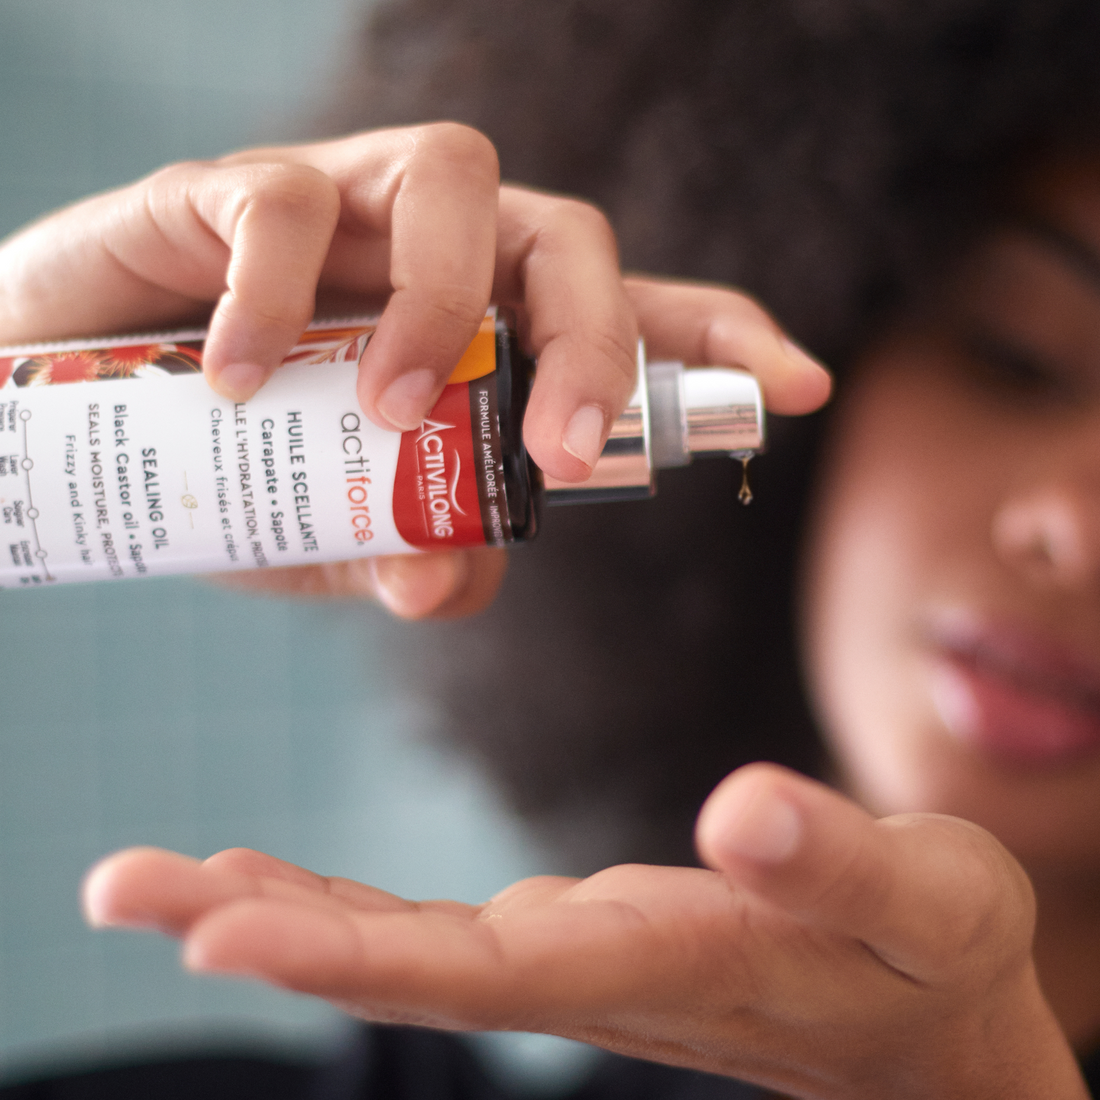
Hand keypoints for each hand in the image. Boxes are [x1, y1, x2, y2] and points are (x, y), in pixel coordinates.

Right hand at [0, 125, 829, 616]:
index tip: (797, 387)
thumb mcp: (339, 536)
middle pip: (567, 234)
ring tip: (386, 410)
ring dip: (439, 304)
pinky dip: (274, 293)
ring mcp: (349, 210)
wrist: (77, 411)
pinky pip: (283, 201)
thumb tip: (450, 585)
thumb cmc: (233, 470)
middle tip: (550, 449)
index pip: (634, 312)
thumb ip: (411, 555)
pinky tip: (235, 383)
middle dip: (587, 337)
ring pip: (451, 178)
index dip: (720, 340)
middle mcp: (442, 253)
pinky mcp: (240, 190)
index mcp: (488, 332)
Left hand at [82, 764, 1085, 1099]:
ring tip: (155, 886)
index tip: (225, 926)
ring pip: (405, 947)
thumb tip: (745, 812)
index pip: (493, 968)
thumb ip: (842, 864)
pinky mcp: (579, 938)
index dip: (354, 951)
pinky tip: (266, 887)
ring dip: (273, 914)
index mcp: (676, 961)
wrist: (930, 1027)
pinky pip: (436, 930)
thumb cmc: (936, 960)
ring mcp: (580, 961)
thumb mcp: (931, 902)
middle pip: (410, 966)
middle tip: (124, 892)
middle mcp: (599, 972)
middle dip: (263, 931)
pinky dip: (338, 906)